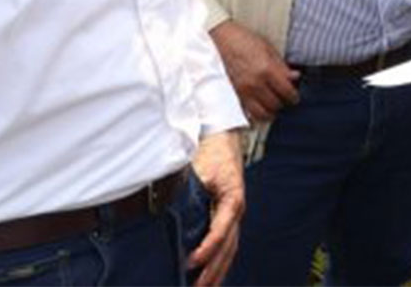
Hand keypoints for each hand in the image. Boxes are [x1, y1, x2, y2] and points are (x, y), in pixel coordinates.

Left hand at [188, 129, 244, 284]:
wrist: (225, 138)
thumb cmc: (213, 152)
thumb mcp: (200, 169)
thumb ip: (191, 191)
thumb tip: (173, 214)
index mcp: (233, 198)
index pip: (221, 230)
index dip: (206, 248)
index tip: (190, 262)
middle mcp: (237, 211)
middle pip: (228, 247)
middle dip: (213, 271)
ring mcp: (235, 216)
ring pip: (230, 251)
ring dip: (217, 272)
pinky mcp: (229, 218)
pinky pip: (227, 245)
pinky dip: (219, 263)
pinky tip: (210, 276)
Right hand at [210, 20, 299, 122]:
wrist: (219, 40)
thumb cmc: (243, 40)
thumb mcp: (267, 48)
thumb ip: (281, 65)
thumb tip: (295, 77)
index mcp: (266, 69)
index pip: (287, 92)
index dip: (294, 96)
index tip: (294, 96)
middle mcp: (255, 83)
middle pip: (276, 104)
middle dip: (283, 103)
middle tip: (284, 99)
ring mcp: (243, 91)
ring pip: (262, 113)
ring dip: (270, 111)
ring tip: (273, 106)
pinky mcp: (233, 95)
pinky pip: (248, 113)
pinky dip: (256, 114)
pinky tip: (260, 108)